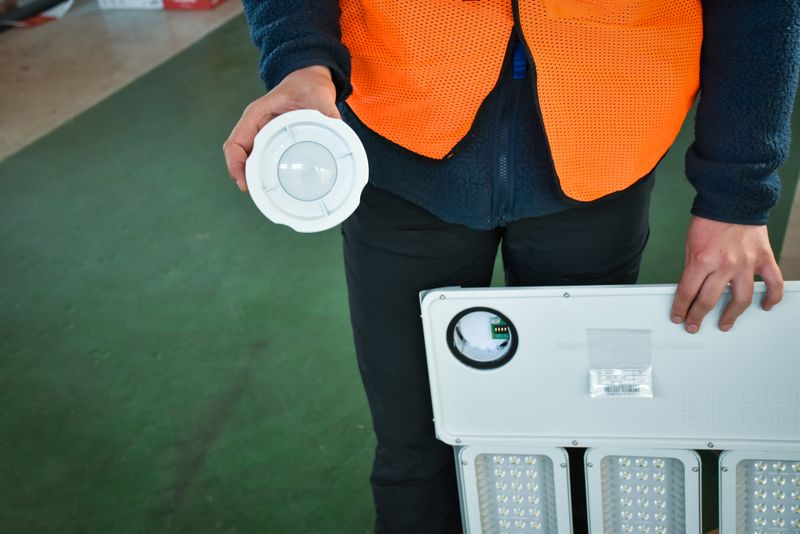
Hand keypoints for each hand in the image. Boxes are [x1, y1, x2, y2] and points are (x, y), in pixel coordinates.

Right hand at [222, 65, 339, 191]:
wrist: (310, 81)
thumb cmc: (308, 86)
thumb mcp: (318, 96)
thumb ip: (327, 113)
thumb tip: (338, 131)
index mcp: (257, 114)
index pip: (236, 142)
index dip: (236, 165)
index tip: (244, 184)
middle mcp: (255, 126)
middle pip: (240, 156)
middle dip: (244, 177)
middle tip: (260, 197)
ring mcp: (262, 135)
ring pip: (249, 161)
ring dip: (253, 178)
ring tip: (266, 197)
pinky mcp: (271, 141)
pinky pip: (261, 160)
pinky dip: (264, 174)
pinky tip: (274, 188)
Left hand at [670, 216, 782, 332]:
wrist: (733, 199)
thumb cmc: (710, 220)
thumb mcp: (690, 245)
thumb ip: (692, 267)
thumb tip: (691, 288)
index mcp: (701, 260)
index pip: (687, 293)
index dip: (680, 308)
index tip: (678, 316)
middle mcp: (723, 265)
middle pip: (708, 301)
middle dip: (698, 316)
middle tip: (693, 325)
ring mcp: (745, 264)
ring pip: (740, 300)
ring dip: (730, 315)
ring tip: (724, 324)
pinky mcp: (763, 258)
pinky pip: (772, 283)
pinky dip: (772, 297)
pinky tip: (766, 306)